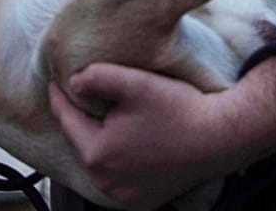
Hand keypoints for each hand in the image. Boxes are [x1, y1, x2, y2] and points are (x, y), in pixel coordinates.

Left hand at [48, 64, 246, 209]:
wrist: (220, 137)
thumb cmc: (179, 109)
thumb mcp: (135, 82)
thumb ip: (97, 77)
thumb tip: (73, 83)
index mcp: (98, 155)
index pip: (67, 120)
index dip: (59, 97)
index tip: (55, 81)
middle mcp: (106, 183)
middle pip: (82, 143)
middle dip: (80, 119)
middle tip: (79, 96)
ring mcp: (124, 197)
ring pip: (99, 161)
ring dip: (98, 141)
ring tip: (103, 117)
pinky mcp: (142, 201)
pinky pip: (117, 176)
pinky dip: (116, 160)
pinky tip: (124, 142)